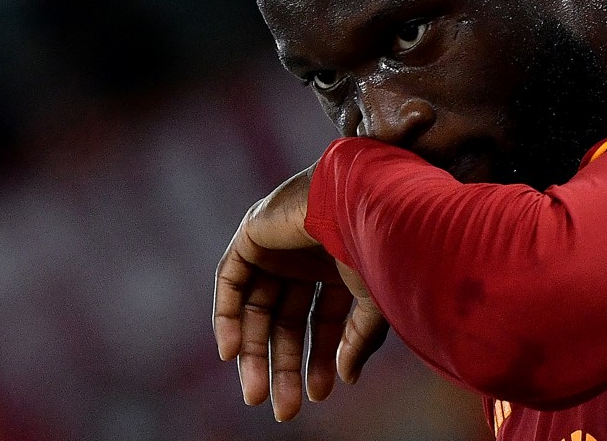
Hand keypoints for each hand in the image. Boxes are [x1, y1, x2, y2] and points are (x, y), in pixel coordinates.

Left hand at [212, 164, 389, 420]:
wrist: (360, 197)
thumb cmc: (379, 240)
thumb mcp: (375, 299)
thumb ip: (359, 338)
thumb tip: (345, 378)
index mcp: (341, 263)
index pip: (323, 319)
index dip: (320, 358)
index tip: (318, 394)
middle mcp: (307, 254)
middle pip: (286, 319)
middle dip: (285, 364)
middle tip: (282, 409)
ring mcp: (278, 243)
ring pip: (257, 307)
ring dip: (253, 351)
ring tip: (256, 394)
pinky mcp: (252, 233)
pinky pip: (230, 280)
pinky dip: (227, 315)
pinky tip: (230, 353)